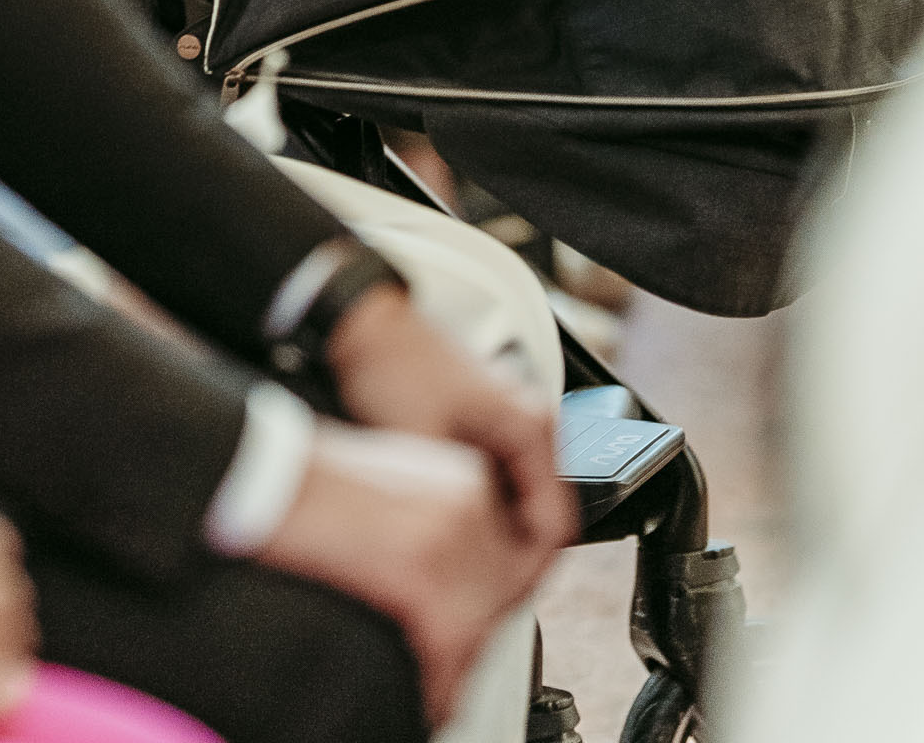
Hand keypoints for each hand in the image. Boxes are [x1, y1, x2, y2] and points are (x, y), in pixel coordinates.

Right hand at [258, 419, 553, 726]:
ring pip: (480, 626)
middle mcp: (469, 500)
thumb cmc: (317, 483)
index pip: (512, 554)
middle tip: (450, 670)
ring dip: (457, 667)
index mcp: (466, 478)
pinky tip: (430, 702)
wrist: (274, 473)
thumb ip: (435, 524)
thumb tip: (449, 583)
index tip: (482, 629)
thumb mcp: (396, 489)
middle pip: (502, 592)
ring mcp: (450, 532)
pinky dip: (440, 686)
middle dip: (478, 638)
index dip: (498, 601)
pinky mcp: (421, 565)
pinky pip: (449, 646)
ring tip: (437, 691)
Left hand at [327, 284, 575, 564]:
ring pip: (518, 492)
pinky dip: (481, 499)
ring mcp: (509, 412)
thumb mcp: (427, 451)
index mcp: (532, 424)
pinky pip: (498, 472)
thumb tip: (467, 558)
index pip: (556, 520)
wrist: (367, 327)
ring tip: (459, 557)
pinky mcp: (486, 413)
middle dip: (510, 550)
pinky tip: (448, 518)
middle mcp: (530, 415)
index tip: (497, 595)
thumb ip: (461, 508)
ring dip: (494, 526)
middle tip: (475, 584)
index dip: (526, 568)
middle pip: (539, 508)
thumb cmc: (395, 371)